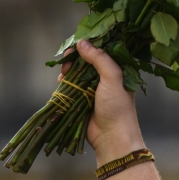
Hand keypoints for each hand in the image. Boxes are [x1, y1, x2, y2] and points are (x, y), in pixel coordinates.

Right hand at [58, 40, 144, 165]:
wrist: (111, 137)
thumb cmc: (117, 106)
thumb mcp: (112, 77)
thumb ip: (99, 58)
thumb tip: (81, 43)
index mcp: (117, 69)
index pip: (101, 51)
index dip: (88, 45)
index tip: (76, 43)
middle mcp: (105, 77)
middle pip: (86, 61)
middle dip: (75, 58)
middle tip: (66, 58)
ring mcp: (93, 88)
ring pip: (77, 73)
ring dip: (69, 70)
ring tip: (64, 71)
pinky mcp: (82, 99)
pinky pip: (71, 86)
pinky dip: (65, 82)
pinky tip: (61, 81)